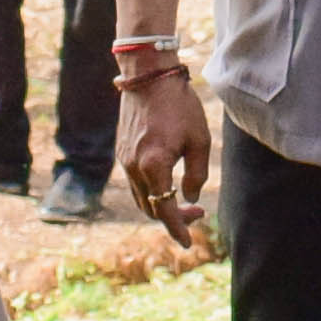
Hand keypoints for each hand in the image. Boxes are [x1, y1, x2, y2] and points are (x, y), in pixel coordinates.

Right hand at [121, 65, 214, 245]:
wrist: (148, 76)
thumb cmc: (179, 105)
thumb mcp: (199, 139)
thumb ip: (196, 174)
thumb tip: (189, 198)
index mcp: (154, 165)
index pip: (165, 210)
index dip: (177, 229)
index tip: (187, 243)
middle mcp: (134, 167)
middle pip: (151, 209)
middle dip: (173, 218)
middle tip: (198, 212)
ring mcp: (124, 160)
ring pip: (141, 198)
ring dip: (161, 205)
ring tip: (184, 200)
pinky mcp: (121, 152)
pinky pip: (135, 182)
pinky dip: (151, 191)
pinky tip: (167, 181)